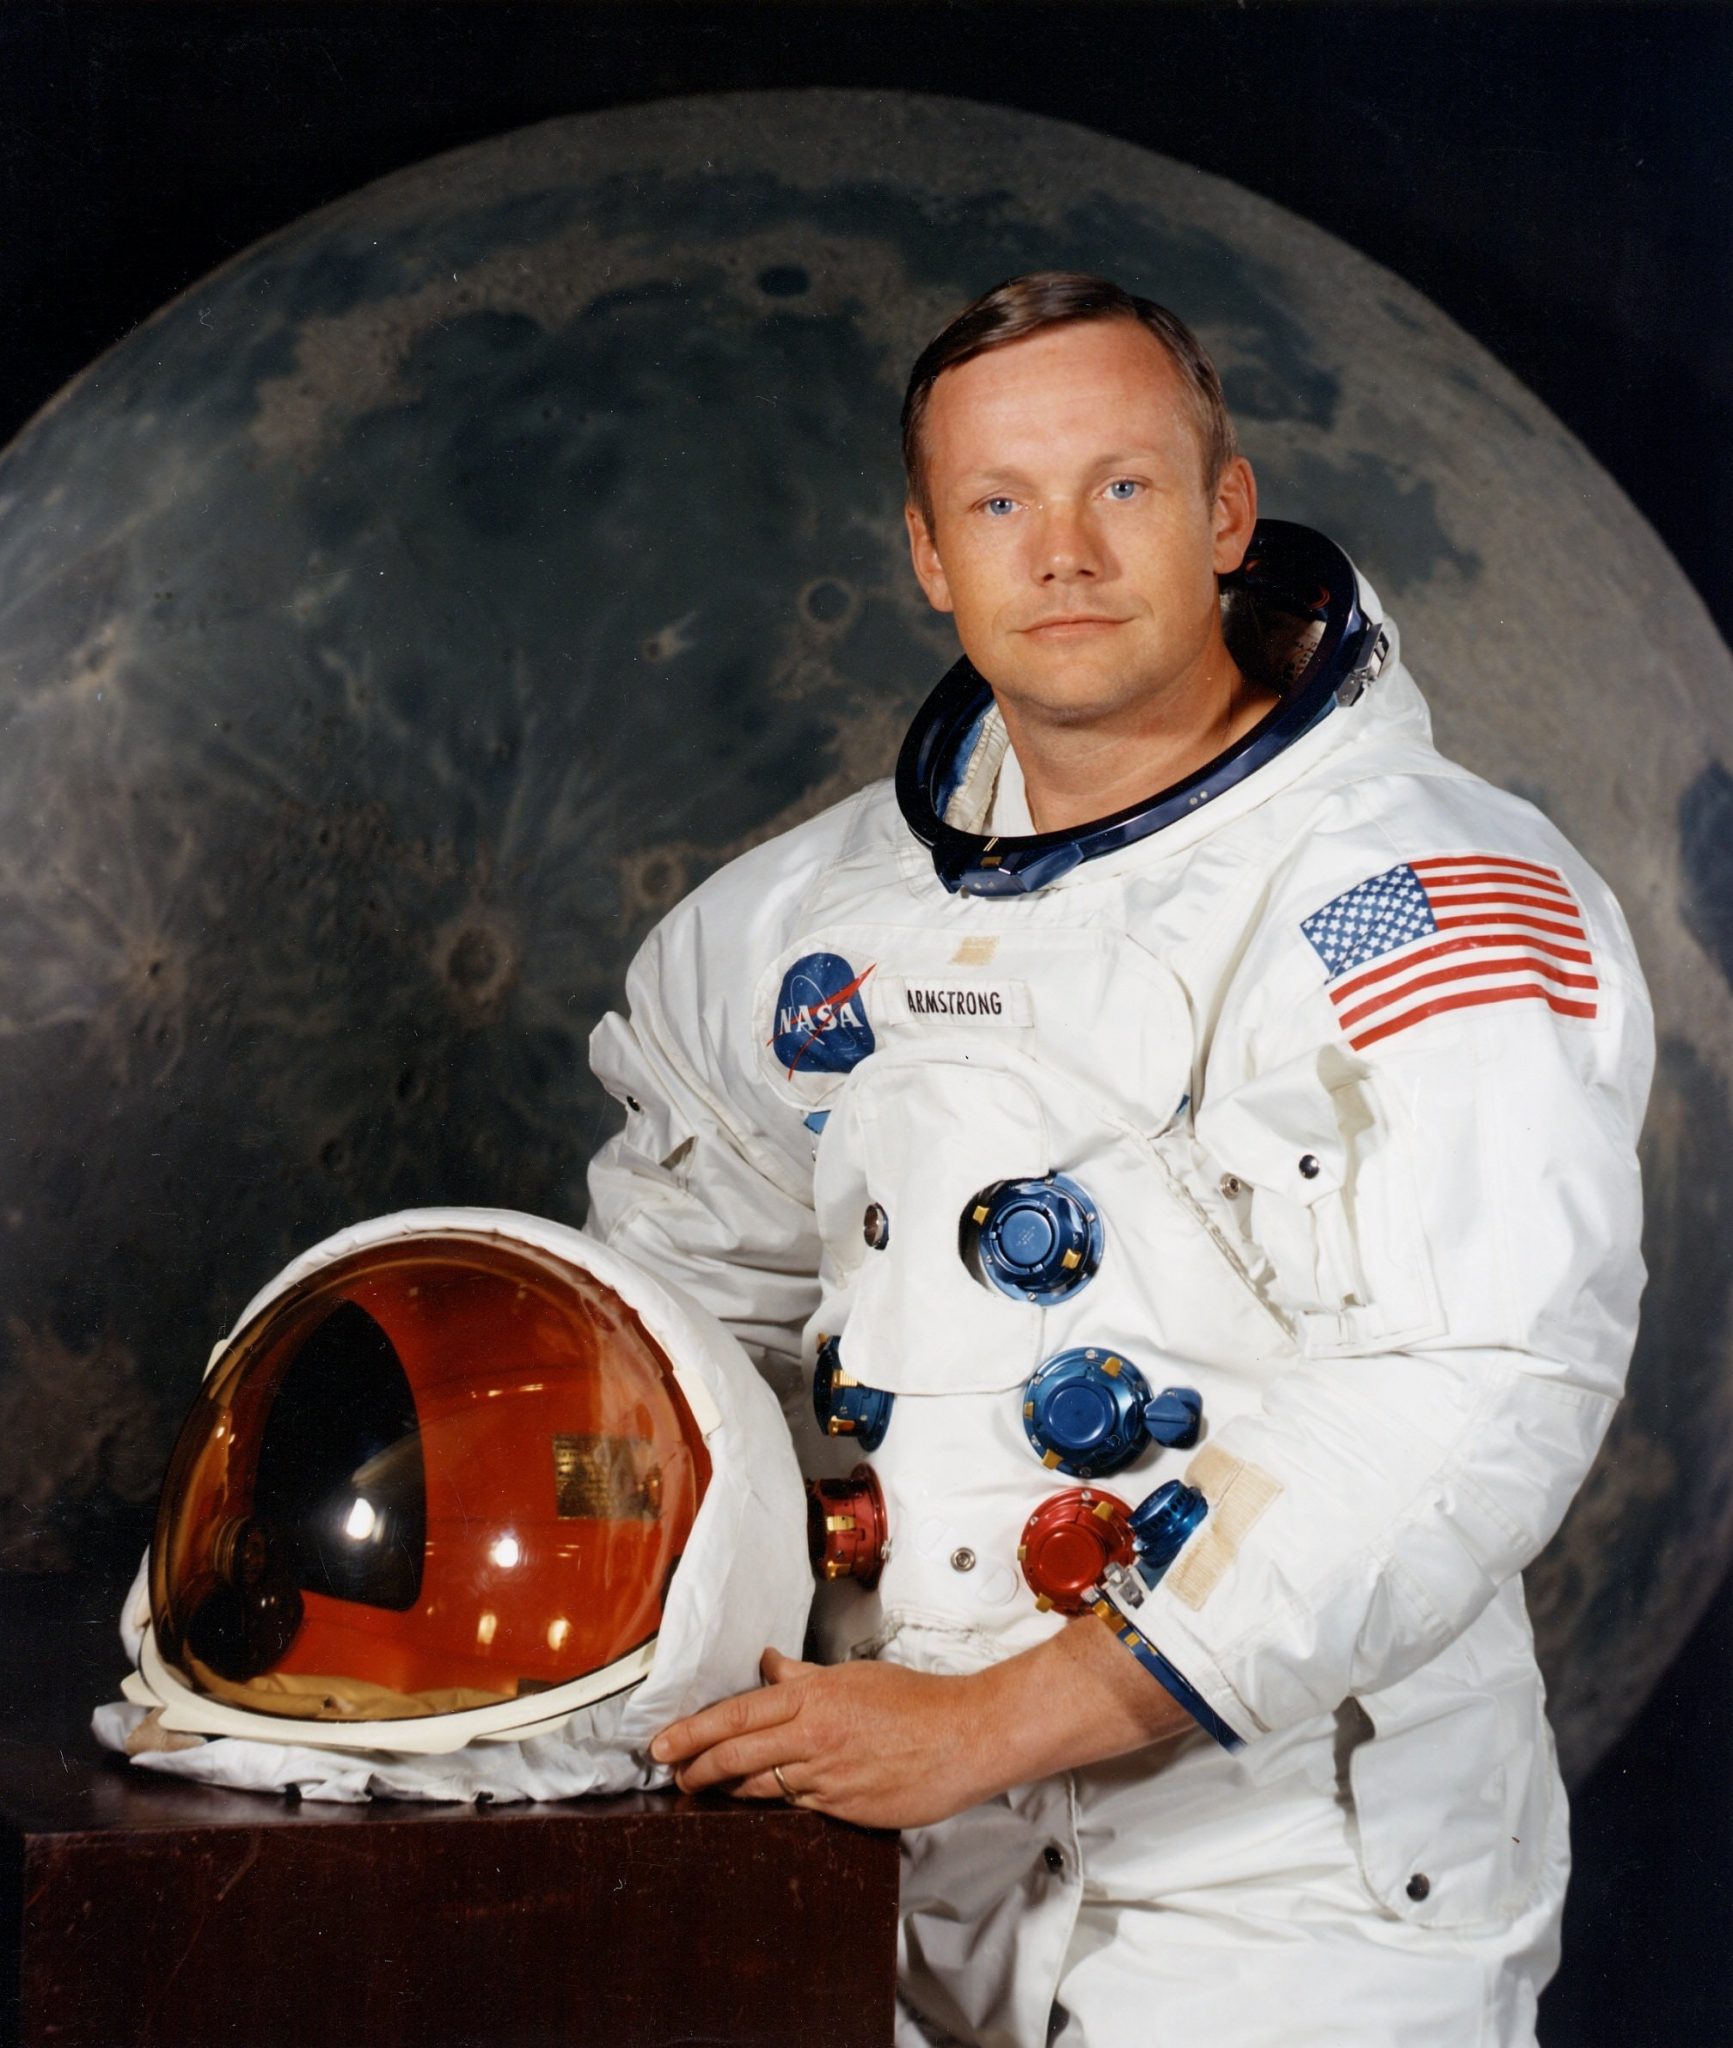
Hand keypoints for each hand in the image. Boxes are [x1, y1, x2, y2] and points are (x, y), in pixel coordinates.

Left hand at [650, 1647, 993, 1829]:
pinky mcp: (843, 1809)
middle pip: (735, 1756)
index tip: (662, 1743)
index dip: (693, 1731)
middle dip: (695, 1767)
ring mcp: (826, 1778)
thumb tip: (770, 1664)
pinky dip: (772, 1801)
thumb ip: (804, 1676)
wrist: (965, 1737)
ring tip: (706, 1788)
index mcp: (813, 1697)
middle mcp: (812, 1738)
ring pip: (759, 1787)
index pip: (737, 1715)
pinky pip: (795, 1806)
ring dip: (727, 1789)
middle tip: (672, 1773)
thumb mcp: (854, 1676)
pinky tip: (760, 1800)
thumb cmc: (916, 1701)